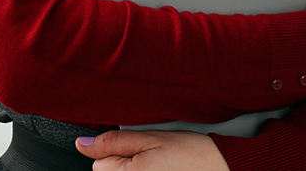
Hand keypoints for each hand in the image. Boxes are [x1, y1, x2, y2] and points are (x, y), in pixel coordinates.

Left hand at [76, 129, 227, 169]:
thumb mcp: (151, 138)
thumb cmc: (192, 154)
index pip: (99, 164)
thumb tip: (82, 144)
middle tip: (154, 159)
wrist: (223, 168)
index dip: (119, 152)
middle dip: (126, 166)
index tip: (141, 151)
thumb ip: (113, 142)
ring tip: (161, 169)